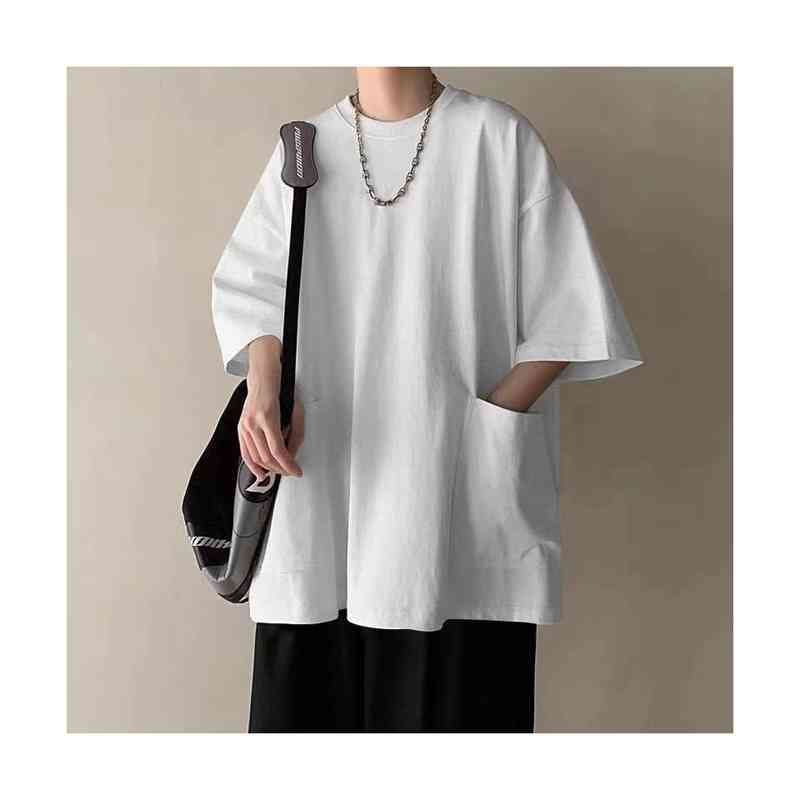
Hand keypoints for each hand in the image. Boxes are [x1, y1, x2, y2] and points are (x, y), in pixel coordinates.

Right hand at [238, 338, 303, 479]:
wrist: (263, 378)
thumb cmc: (280, 390)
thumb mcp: (294, 410)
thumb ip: (295, 432)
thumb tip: (293, 453)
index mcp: (267, 417)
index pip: (278, 450)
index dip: (288, 464)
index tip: (296, 470)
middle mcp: (253, 423)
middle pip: (266, 456)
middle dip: (280, 468)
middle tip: (291, 471)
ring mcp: (245, 425)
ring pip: (256, 456)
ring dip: (269, 468)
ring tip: (280, 472)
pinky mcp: (241, 427)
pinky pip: (245, 451)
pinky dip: (252, 465)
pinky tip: (260, 472)